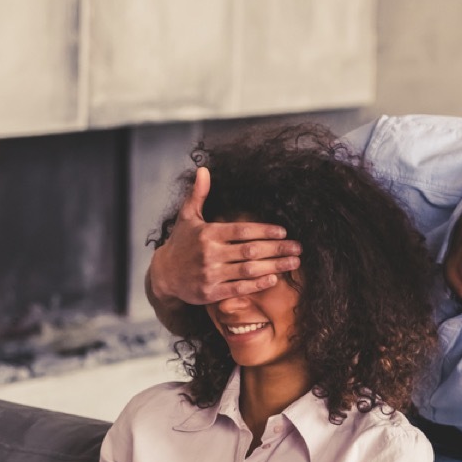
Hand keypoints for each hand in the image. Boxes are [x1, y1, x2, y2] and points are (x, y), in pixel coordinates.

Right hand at [149, 166, 301, 305]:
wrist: (163, 274)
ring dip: (274, 266)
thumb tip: (204, 169)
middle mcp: (210, 253)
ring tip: (293, 263)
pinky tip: (274, 279)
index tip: (283, 232)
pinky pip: (239, 288)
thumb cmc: (180, 243)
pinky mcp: (211, 292)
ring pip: (248, 270)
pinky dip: (258, 284)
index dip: (264, 231)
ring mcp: (211, 274)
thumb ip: (198, 194)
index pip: (242, 230)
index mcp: (208, 233)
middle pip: (250, 250)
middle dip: (277, 249)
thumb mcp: (187, 216)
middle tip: (298, 248)